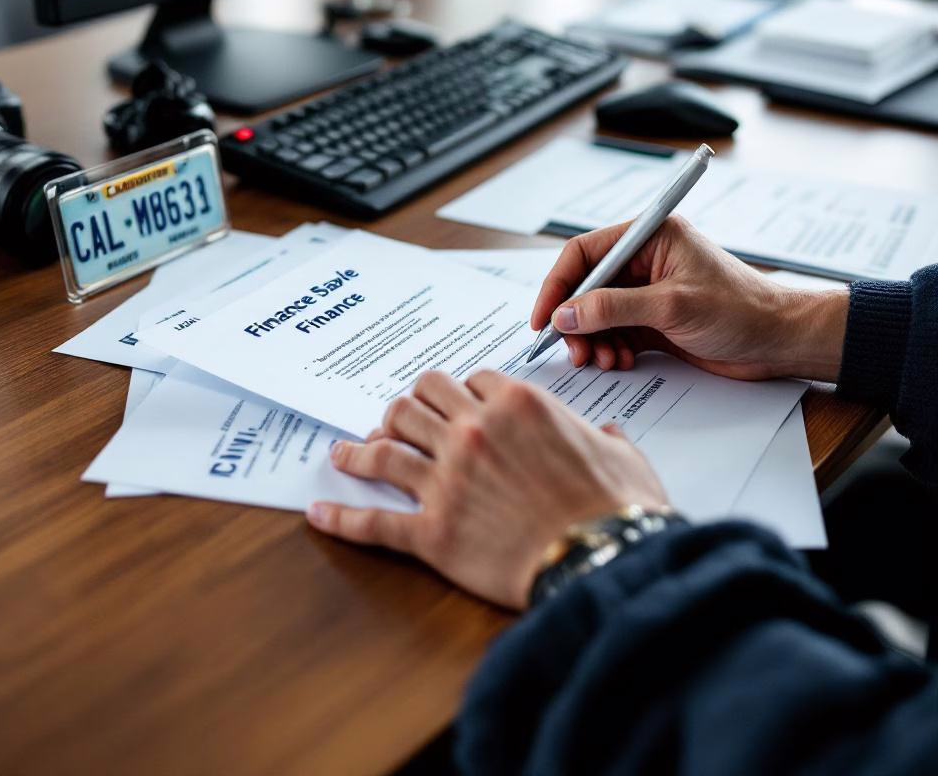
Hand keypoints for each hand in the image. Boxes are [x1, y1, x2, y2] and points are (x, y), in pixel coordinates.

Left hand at [307, 370, 668, 609]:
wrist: (603, 562)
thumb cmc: (617, 511)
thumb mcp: (622, 458)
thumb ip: (606, 438)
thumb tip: (608, 435)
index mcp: (516, 405)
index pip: (468, 379)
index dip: (459, 390)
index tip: (454, 403)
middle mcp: (472, 432)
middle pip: (417, 399)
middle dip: (407, 407)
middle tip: (399, 421)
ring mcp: (446, 480)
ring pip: (385, 446)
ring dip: (361, 446)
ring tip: (346, 450)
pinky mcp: (431, 531)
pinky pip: (374, 520)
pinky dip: (342, 517)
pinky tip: (320, 514)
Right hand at [531, 217, 849, 381]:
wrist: (781, 341)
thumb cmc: (742, 310)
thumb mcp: (672, 306)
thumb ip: (614, 308)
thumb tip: (566, 315)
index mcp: (650, 237)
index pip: (585, 253)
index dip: (558, 285)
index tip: (545, 319)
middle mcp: (645, 260)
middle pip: (587, 287)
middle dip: (576, 321)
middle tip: (575, 351)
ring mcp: (648, 291)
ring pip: (597, 314)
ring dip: (593, 340)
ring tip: (603, 361)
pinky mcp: (654, 320)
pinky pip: (615, 333)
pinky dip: (610, 349)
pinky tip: (620, 362)